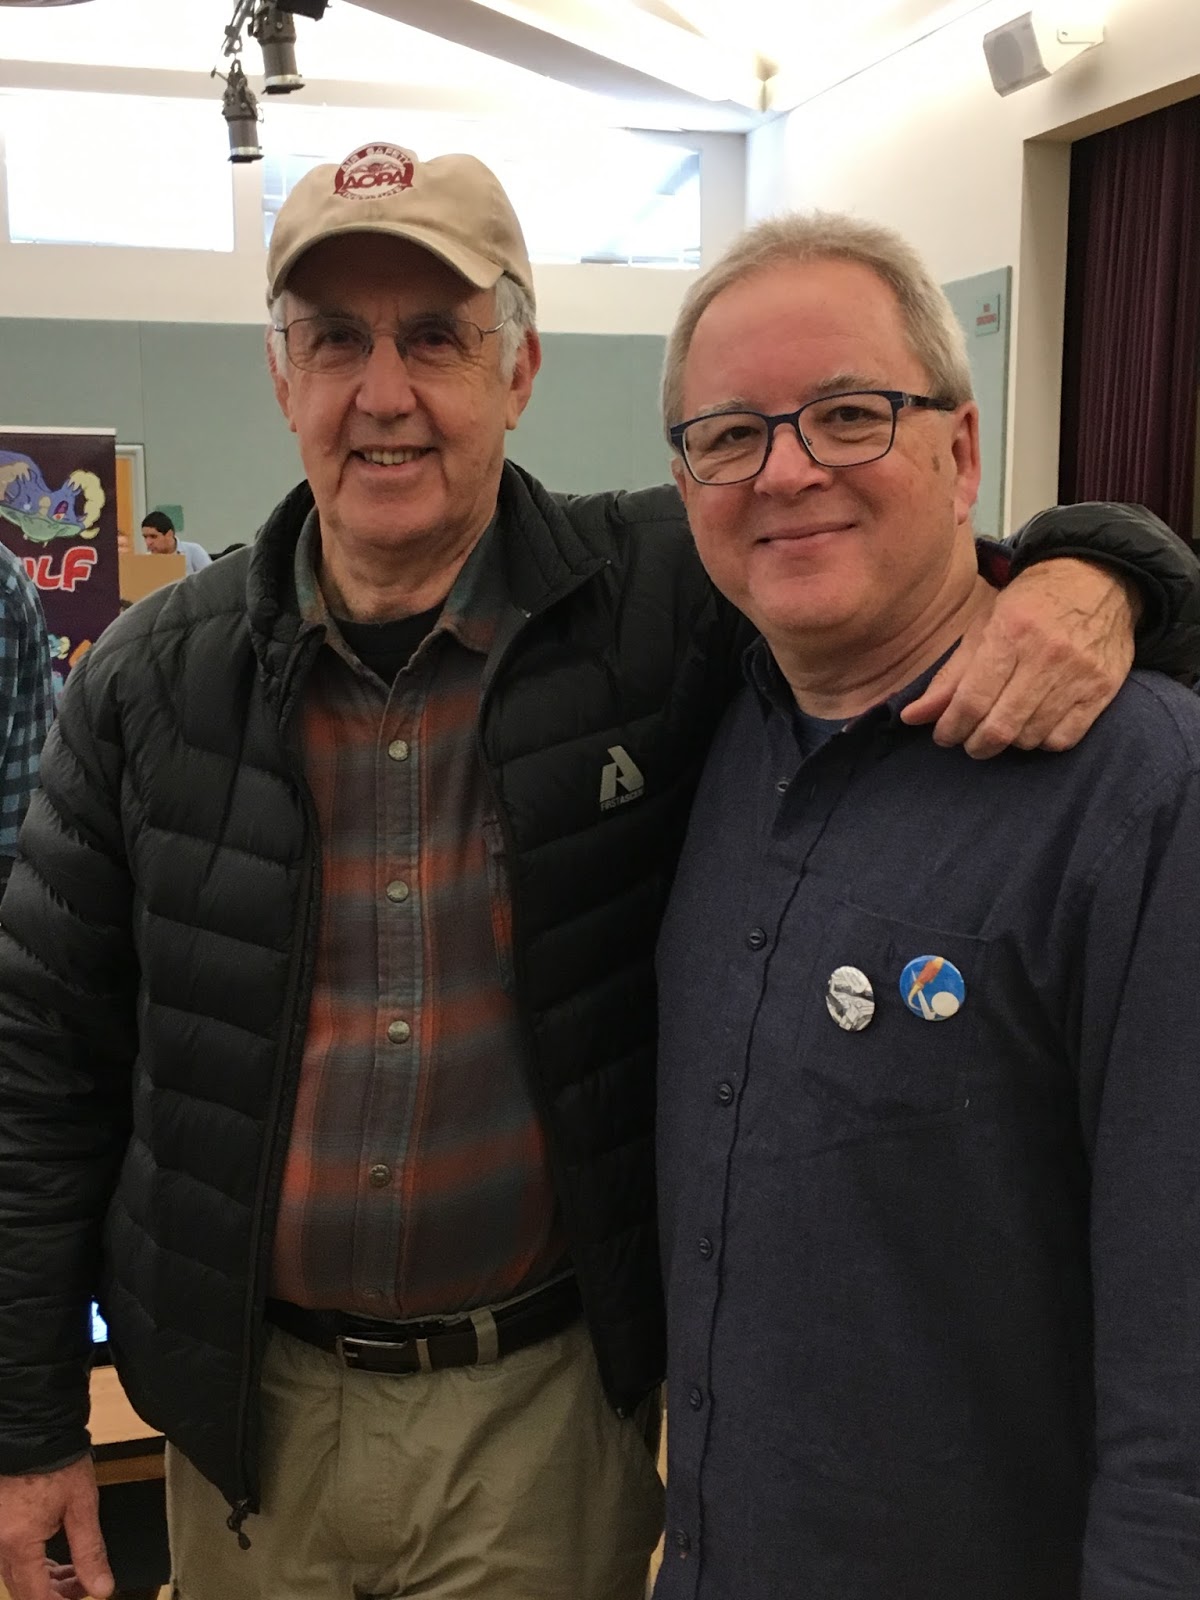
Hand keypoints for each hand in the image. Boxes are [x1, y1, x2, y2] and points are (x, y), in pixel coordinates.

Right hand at [0, 1458, 112, 1599]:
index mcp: (18, 1542)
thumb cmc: (58, 1459)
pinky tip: (55, 1556)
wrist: (34, 1426)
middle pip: (23, 1589)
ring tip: (75, 1571)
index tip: (82, 1599)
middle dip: (55, 1594)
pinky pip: (12, 1555)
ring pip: (17, 1574)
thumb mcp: (82, 1506)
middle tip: (85, 1585)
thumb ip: (90, 1551)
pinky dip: (34, 1562)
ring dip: (45, 1579)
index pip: (34, 1597)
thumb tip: (101, 1588)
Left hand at [903, 558, 1138, 757]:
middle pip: (1001, 726)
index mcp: (1010, 632)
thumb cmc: (1030, 603)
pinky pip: (1064, 739)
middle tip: (969, 740)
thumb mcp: (984, 626)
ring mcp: (1079, 674)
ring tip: (1001, 727)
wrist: (1098, 578)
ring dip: (1008, 742)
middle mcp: (1046, 655)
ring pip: (1030, 737)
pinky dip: (1042, 742)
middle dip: (975, 744)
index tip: (943, 735)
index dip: (951, 728)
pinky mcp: (1103, 689)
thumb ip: (950, 676)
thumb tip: (912, 718)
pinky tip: (1033, 726)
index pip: (972, 700)